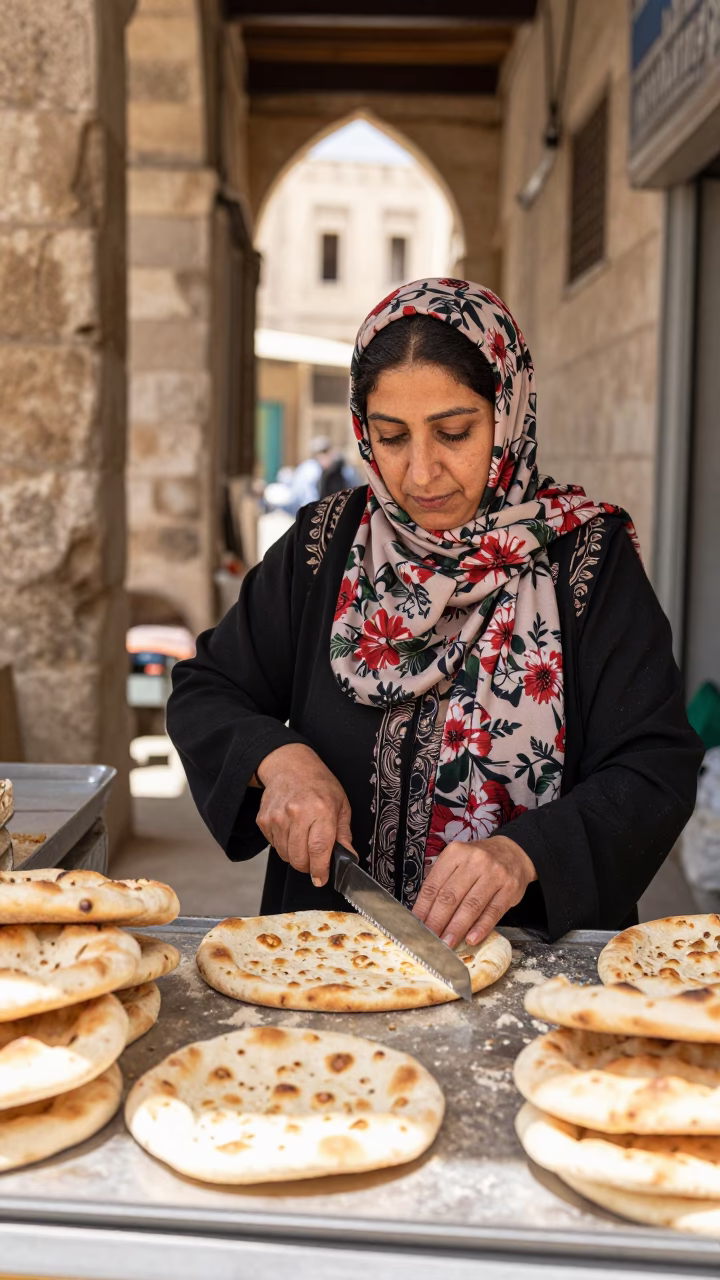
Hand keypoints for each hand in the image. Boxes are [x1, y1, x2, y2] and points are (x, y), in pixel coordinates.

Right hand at [255, 744, 353, 885]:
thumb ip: (344, 834)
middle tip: (314, 860)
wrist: (289, 766)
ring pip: (285, 855)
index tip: (321, 879)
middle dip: (308, 866)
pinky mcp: (264, 820)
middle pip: (299, 858)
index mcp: (320, 810)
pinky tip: (291, 830)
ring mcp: (277, 817)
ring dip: (295, 856)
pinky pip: (274, 845)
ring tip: (303, 839)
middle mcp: (297, 813)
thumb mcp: (341, 805)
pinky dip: (283, 845)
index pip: (318, 850)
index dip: (320, 870)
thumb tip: (348, 857)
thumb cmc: (318, 784)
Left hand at [412, 835, 536, 947]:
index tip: (417, 926)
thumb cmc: (480, 862)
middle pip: (450, 896)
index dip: (423, 908)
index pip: (434, 885)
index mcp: (455, 853)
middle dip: (437, 921)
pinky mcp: (509, 888)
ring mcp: (494, 874)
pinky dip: (481, 927)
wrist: (513, 852)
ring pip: (471, 905)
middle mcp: (475, 861)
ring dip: (457, 928)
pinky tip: (472, 938)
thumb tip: (424, 914)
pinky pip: (493, 911)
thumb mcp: (458, 862)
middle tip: (430, 938)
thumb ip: (442, 883)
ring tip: (447, 943)